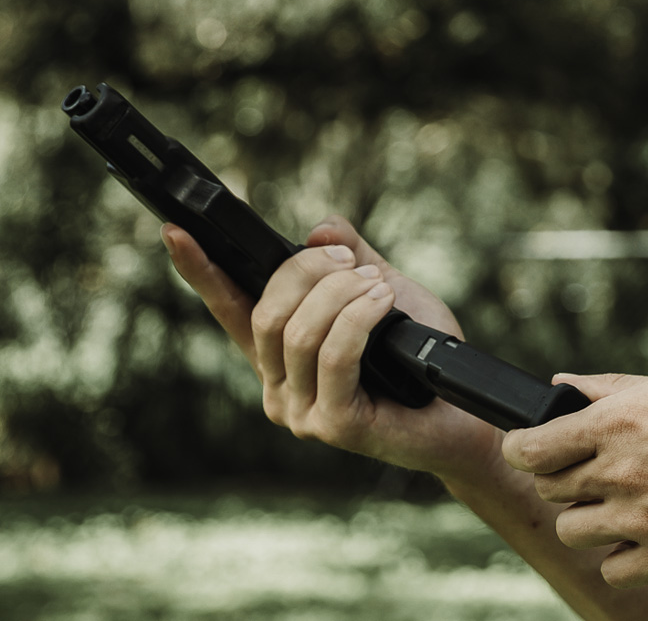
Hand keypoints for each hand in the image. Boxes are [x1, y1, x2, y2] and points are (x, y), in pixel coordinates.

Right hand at [161, 215, 502, 479]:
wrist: (462, 413)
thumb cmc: (420, 357)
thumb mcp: (383, 291)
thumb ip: (352, 259)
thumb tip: (319, 230)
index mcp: (280, 355)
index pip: (230, 308)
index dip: (201, 271)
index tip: (176, 231)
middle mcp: (279, 387)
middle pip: (266, 311)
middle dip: (306, 272)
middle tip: (350, 260)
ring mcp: (302, 412)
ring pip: (296, 332)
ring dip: (340, 293)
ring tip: (379, 284)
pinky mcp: (334, 426)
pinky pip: (334, 355)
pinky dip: (359, 317)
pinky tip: (383, 302)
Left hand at [502, 369, 647, 587]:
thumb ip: (612, 389)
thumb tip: (564, 384)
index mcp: (619, 425)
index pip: (530, 448)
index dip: (523, 446)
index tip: (530, 445)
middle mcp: (623, 474)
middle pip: (548, 487)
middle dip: (561, 476)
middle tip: (589, 469)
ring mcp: (645, 522)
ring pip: (572, 531)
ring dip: (587, 516)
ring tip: (619, 502)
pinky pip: (614, 569)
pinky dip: (621, 556)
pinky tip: (644, 535)